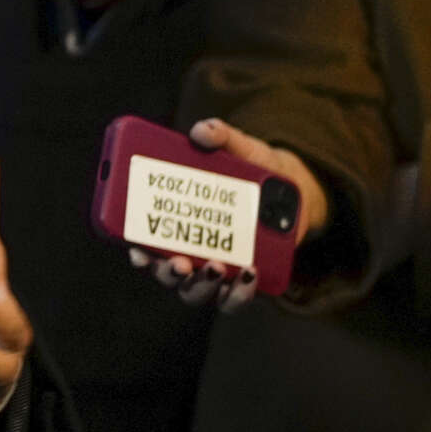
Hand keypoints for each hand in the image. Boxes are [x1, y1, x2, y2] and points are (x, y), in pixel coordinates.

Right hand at [126, 118, 327, 312]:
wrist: (294, 191)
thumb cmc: (253, 170)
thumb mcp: (240, 149)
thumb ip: (221, 136)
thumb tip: (202, 131)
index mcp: (174, 223)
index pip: (144, 244)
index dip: (136, 251)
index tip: (137, 249)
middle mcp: (188, 253)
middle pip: (166, 275)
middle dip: (168, 273)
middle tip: (180, 262)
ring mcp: (215, 272)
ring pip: (196, 293)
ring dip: (202, 286)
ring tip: (218, 266)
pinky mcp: (244, 281)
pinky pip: (234, 300)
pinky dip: (240, 294)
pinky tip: (249, 274)